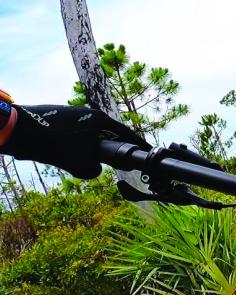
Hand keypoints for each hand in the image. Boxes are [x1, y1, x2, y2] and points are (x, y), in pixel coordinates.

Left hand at [0, 104, 149, 178]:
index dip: (138, 145)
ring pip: (93, 135)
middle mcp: (90, 113)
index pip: (126, 134)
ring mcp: (76, 114)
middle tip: (120, 162)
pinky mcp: (63, 117)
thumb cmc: (50, 143)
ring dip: (93, 149)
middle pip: (110, 134)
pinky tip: (70, 155)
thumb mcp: (76, 163)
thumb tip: (95, 168)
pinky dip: (80, 145)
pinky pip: (79, 134)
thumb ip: (92, 169)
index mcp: (99, 120)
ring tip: (88, 161)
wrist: (18, 128)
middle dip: (113, 149)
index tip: (148, 152)